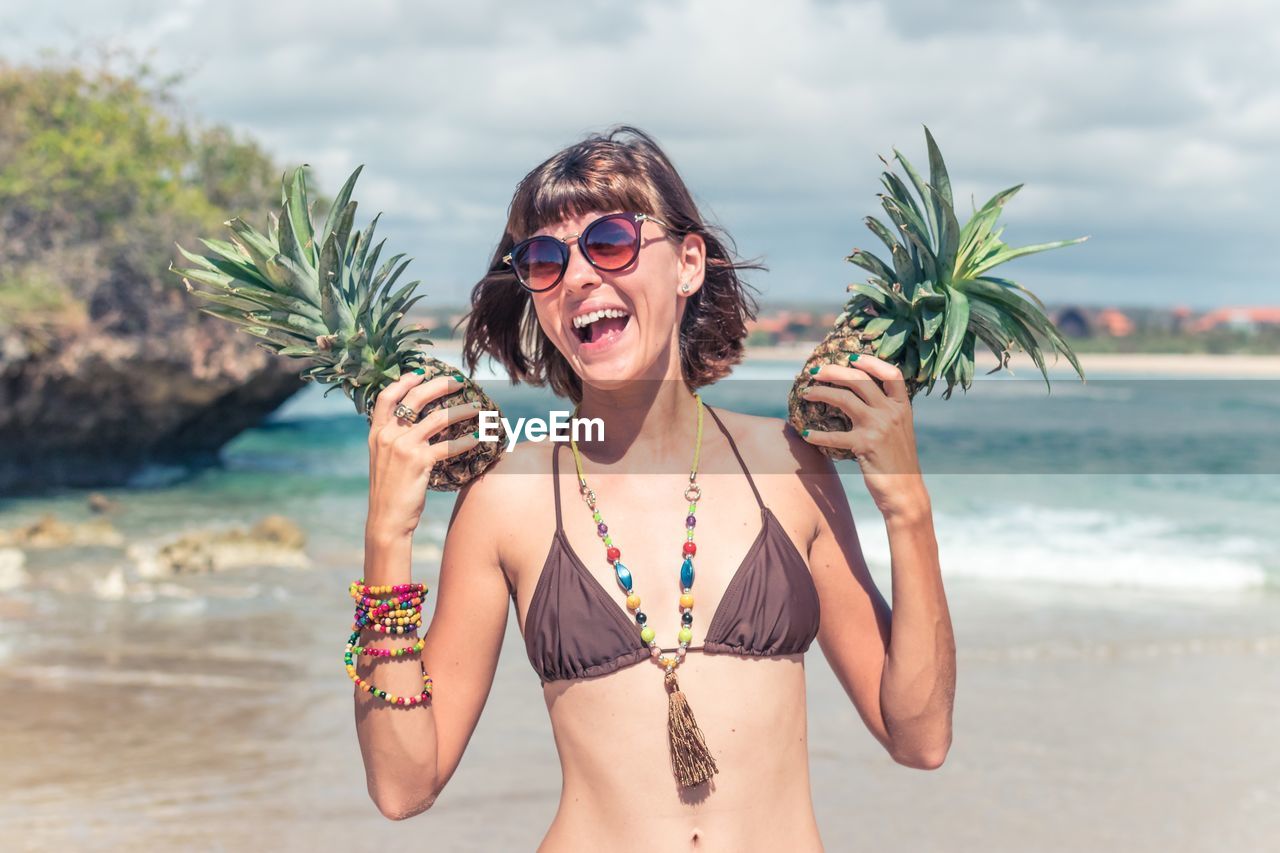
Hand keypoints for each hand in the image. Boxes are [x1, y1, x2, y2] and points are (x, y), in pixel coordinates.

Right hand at [366, 369, 482, 541]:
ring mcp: (403, 447)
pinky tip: (478, 439)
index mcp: (377, 432)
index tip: (421, 371)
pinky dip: (466, 441)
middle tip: (458, 382)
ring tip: (478, 408)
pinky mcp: (419, 462)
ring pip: (437, 418)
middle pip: (415, 398)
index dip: (404, 381)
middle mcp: (388, 435)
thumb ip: (394, 439)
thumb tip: (416, 423)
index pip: (386, 396)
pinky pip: (448, 446)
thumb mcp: (383, 459)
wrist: (386, 518)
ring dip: (461, 411)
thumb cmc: (389, 490)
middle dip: (439, 385)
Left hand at [799, 354, 929, 520]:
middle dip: (834, 371)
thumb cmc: (898, 462)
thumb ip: (886, 412)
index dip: (871, 362)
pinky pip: (835, 436)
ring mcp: (879, 427)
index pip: (892, 374)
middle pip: (860, 380)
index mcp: (902, 407)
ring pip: (845, 399)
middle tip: (814, 371)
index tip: (851, 356)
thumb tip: (859, 398)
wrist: (905, 491)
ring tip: (806, 393)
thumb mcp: (899, 431)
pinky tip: (806, 434)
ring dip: (821, 393)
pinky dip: (818, 435)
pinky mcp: (866, 445)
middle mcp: (892, 412)